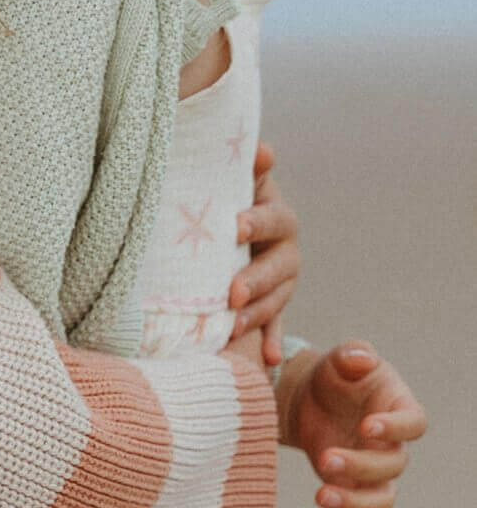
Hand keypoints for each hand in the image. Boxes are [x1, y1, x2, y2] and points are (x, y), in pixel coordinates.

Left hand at [229, 142, 298, 366]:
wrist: (227, 232)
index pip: (273, 218)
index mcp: (275, 216)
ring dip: (257, 314)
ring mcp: (281, 280)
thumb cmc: (223, 202)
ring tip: (233, 327)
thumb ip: (245, 169)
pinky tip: (270, 359)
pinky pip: (275, 327)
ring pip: (277, 299)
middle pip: (280, 265)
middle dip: (256, 279)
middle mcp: (284, 248)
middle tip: (232, 292)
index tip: (233, 227)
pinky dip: (271, 341)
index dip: (256, 222)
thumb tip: (262, 148)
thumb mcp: (231, 184)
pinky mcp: (273, 306)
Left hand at [278, 342, 427, 507]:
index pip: (414, 423)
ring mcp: (373, 472)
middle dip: (361, 466)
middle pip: (394, 466)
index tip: (367, 426)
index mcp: (397, 408)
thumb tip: (361, 358)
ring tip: (320, 496)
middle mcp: (391, 445)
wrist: (310, 401)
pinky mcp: (352, 490)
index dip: (396, 428)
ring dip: (354, 504)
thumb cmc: (333, 376)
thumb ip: (352, 354)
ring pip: (381, 501)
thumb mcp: (339, 359)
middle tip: (326, 458)